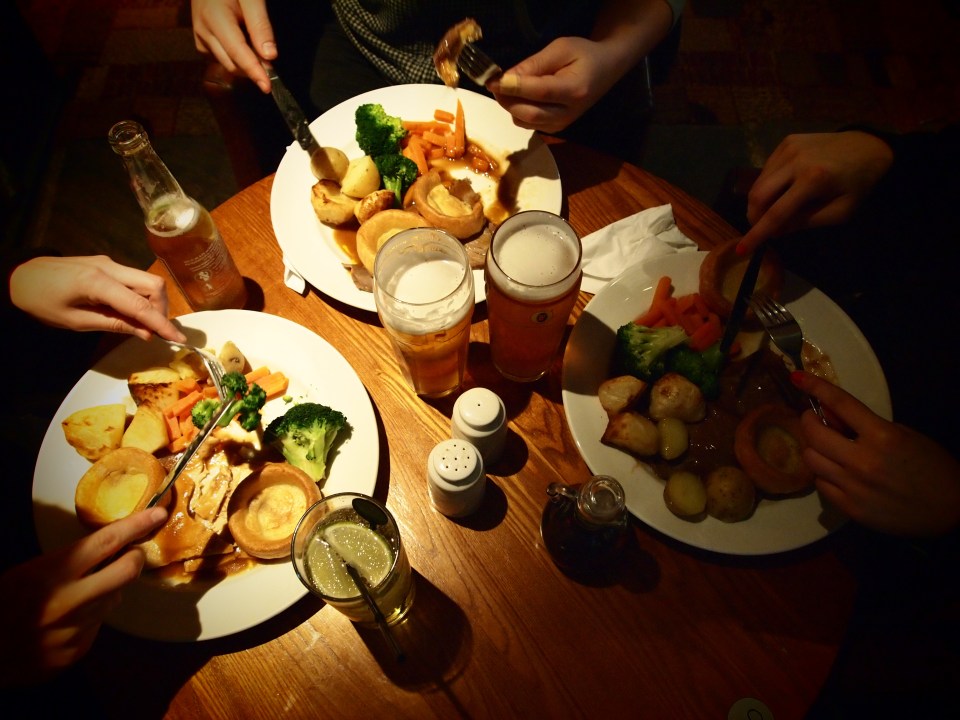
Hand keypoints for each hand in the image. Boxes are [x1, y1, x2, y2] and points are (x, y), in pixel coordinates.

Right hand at [0, 507, 167, 685]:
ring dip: (107, 591)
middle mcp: (70, 601)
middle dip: (135, 558)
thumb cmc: (2, 604)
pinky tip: (65, 622)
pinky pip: (97, 626)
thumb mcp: (28, 571)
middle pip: (127, 571)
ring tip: (79, 593)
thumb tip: (110, 550)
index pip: (106, 541)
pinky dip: (89, 619)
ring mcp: (76, 629)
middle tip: (132, 553)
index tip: (158, 513)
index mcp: (52, 573)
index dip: (136, 525)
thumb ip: (69, 560)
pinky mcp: (77, 651)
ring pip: (114, 599)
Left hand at [9, 255, 186, 342]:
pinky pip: (134, 279)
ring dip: (152, 302)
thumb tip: (146, 334)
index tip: (179, 340)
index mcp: (98, 283)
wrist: (18, 276)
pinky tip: (129, 310)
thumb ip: (114, 324)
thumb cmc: (40, 302)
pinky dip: (140, 296)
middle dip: (161, 309)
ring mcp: (109, 262)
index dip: (162, 324)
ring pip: (147, 280)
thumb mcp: (75, 321)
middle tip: (153, 329)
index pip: (141, 305)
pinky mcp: (106, 263)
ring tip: (139, 322)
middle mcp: (109, 267)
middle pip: (154, 284)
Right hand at [191, 0, 274, 91]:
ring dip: (246, 65)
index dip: (254, 72)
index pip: (237, 53)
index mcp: (214, 18)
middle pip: (232, 63)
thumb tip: (270, 56)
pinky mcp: (201, 41)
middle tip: (273, 69)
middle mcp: (203, 31)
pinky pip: (221, 58)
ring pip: (227, 63)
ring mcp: (200, 37)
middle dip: (253, 70)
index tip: (268, 87)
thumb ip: (260, 25)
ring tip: (259, 52)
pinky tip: (246, 47)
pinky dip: (236, 59)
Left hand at [489, 36, 620, 133]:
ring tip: (505, 87)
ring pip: (525, 121)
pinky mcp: (555, 129)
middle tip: (494, 83)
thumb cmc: (584, 54)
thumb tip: (507, 77)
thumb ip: (535, 64)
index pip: (539, 92)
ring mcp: (562, 124)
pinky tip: (518, 96)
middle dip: (506, 100)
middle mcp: (568, 113)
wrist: (606, 69)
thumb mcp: (560, 49)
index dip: (514, 87)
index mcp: (574, 90)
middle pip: (529, 113)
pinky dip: (517, 111)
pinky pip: (527, 124)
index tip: (493, 80)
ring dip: (509, 106)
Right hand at [737, 131, 894, 253]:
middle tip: (760, 228)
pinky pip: (767, 169)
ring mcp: (789, 148)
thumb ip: (807, 222)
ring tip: (772, 210)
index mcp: (813, 180)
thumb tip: (777, 231)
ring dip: (759, 202)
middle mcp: (796, 161)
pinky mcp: (787, 142)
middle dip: (754, 216)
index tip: (742, 249)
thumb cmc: (858, 184)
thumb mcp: (840, 212)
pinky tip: (781, 190)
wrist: (870, 146)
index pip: (776, 213)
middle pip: (758, 195)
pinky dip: (767, 185)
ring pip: (759, 182)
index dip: (757, 234)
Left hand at [791, 371, 959, 536]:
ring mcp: (855, 487)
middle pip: (814, 434)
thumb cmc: (932, 466)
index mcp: (882, 436)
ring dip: (815, 449)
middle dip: (809, 422)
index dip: (816, 387)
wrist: (952, 508)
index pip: (840, 404)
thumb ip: (866, 425)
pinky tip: (837, 472)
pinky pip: (820, 485)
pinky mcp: (851, 509)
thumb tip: (831, 416)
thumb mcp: (904, 435)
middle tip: (814, 420)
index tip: (798, 377)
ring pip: (811, 460)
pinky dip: (824, 474)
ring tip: (829, 449)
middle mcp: (863, 461)